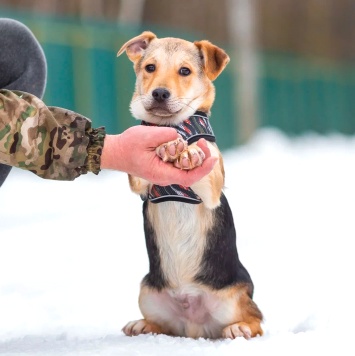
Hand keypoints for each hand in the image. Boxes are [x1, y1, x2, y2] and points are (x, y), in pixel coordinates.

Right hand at [101, 125, 216, 185]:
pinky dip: (187, 157)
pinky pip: (179, 166)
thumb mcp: (146, 136)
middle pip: (190, 174)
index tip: (213, 157)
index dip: (204, 168)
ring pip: (186, 170)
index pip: (189, 177)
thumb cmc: (128, 145)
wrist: (114, 153)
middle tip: (205, 143)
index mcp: (162, 173)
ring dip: (195, 158)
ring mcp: (163, 174)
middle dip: (202, 160)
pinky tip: (188, 147)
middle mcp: (164, 177)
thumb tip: (180, 138)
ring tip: (200, 144)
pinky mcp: (162, 168)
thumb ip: (166, 135)